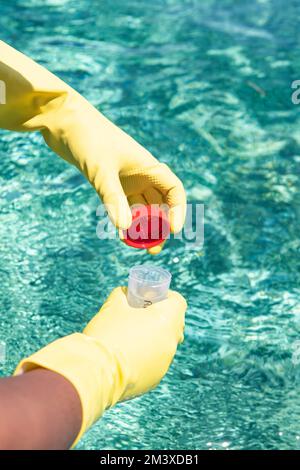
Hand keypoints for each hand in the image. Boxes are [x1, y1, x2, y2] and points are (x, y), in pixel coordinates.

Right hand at [14, 286, 186, 446]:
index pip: (178, 302)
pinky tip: (125, 356)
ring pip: (164, 344)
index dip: (166, 296)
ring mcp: (164, 363)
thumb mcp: (113, 306)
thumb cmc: (107, 333)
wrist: (95, 372)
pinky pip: (155, 362)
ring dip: (152, 337)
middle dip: (159, 317)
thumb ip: (122, 295)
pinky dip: (145, 356)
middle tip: (139, 314)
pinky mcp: (154, 379)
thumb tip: (125, 292)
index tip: (150, 297)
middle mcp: (171, 342)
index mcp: (167, 320)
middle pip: (173, 324)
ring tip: (128, 336)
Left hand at [42, 96, 185, 253]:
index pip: (173, 191)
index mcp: (148, 166)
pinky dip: (125, 220)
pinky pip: (124, 206)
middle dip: (159, 227)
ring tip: (139, 246)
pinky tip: (121, 233)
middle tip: (153, 248)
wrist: (63, 121)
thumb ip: (112, 198)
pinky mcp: (110, 183)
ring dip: (143, 227)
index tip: (173, 230)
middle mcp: (141, 174)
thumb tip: (123, 228)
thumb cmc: (87, 138)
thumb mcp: (100, 169)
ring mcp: (126, 179)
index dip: (177, 211)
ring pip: (142, 208)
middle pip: (159, 204)